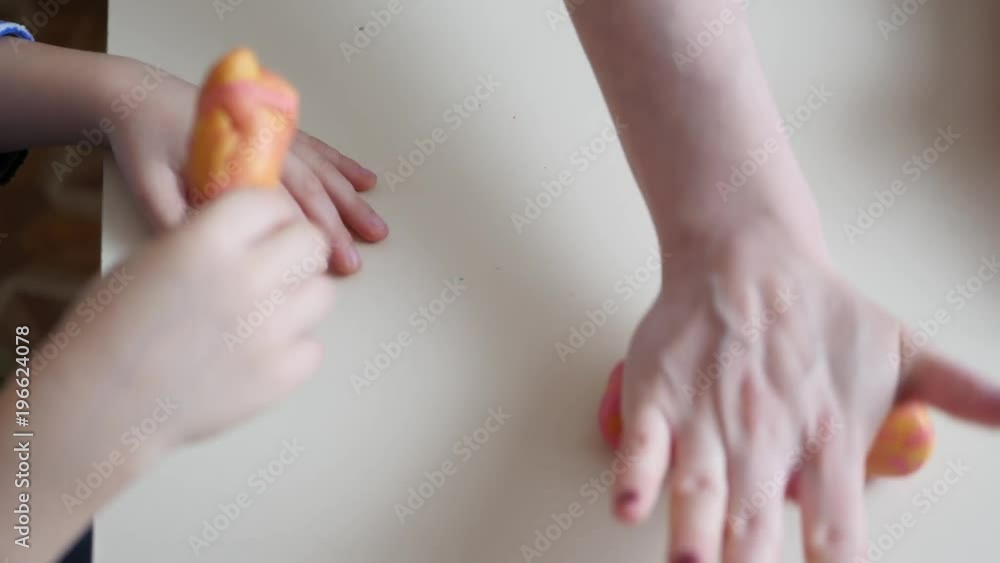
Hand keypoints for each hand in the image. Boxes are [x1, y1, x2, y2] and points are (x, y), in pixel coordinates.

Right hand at [39, 189, 334, 454]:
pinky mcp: (281, 374)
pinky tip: (257, 354)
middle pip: (312, 243)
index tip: (266, 227)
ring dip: (299, 300)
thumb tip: (256, 232)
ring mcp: (270, 329)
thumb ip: (210, 239)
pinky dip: (291, 350)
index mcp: (208, 240)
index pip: (272, 202)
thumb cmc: (114, 327)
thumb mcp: (154, 258)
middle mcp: (247, 277)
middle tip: (277, 269)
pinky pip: (313, 347)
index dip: (271, 214)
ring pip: (323, 294)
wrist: (103, 404)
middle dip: (297, 252)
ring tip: (264, 315)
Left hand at [105, 56, 386, 273]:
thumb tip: (204, 251)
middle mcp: (261, 143)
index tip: (321, 262)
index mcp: (233, 155)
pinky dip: (344, 166)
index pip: (278, 200)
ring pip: (321, 171)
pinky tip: (367, 181)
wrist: (139, 95)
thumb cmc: (143, 139)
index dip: (303, 231)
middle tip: (352, 261)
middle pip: (308, 188)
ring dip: (350, 201)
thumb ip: (171, 215)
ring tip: (376, 230)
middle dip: (335, 227)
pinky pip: (318, 150)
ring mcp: (273, 136)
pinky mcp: (276, 133)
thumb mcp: (146, 181)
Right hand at [612, 219, 999, 562]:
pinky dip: (635, 473)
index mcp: (829, 439)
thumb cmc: (820, 314)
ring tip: (694, 561)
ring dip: (696, 530)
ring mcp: (708, 416)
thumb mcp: (905, 353)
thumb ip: (962, 394)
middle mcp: (767, 437)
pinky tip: (631, 505)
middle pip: (759, 526)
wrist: (748, 256)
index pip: (841, 531)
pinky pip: (642, 441)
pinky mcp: (658, 395)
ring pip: (699, 487)